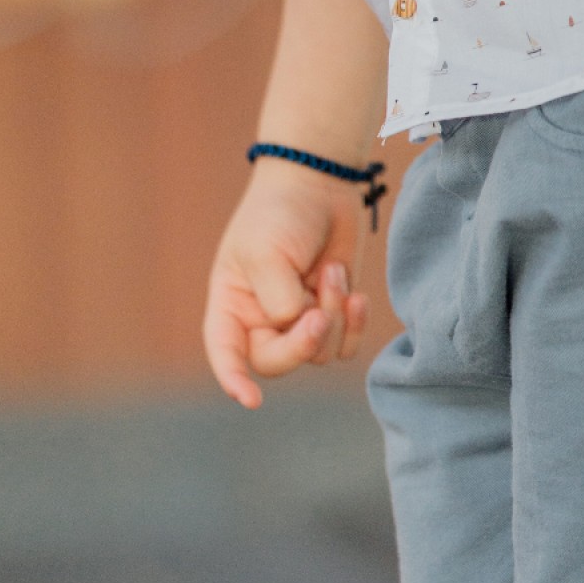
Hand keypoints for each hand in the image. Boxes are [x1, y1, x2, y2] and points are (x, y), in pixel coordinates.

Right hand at [203, 160, 371, 409]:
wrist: (321, 181)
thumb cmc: (282, 212)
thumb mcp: (268, 252)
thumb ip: (278, 301)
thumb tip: (299, 328)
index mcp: (231, 304)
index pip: (225, 353)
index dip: (233, 380)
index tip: (250, 401)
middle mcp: (261, 319)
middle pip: (277, 362)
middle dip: (302, 342)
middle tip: (319, 311)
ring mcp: (299, 318)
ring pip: (317, 353)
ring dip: (332, 315)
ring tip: (332, 271)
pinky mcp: (332, 312)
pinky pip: (344, 346)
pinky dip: (353, 325)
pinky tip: (358, 296)